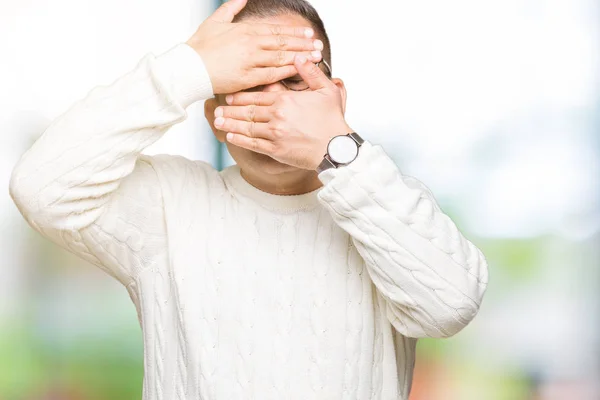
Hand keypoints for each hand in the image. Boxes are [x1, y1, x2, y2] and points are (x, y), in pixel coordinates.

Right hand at [186, 0, 322, 93]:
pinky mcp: (247, 77)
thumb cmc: (199, 47)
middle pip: (283, 43)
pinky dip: (287, 71)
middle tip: (318, 45)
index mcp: (245, 30)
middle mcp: (251, 43)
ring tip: (315, 57)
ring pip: (281, 57)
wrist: (188, 67)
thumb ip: (232, 8)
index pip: (276, 30)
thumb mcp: (215, 21)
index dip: (294, 32)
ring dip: (300, 57)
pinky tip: (299, 70)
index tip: (308, 33)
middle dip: (303, 44)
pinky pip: (272, 74)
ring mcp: (250, 60)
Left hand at [214, 55, 351, 170]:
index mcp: (285, 100)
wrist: (336, 148)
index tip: (229, 95)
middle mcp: (276, 116)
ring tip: (218, 121)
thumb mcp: (326, 90)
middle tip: (216, 108)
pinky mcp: (275, 150)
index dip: (241, 96)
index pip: (257, 96)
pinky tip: (230, 136)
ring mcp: (274, 134)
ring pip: (246, 127)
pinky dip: (240, 139)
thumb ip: (310, 73)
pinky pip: (252, 144)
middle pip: (247, 111)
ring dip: (230, 123)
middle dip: (230, 109)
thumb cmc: (332, 120)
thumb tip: (299, 56)